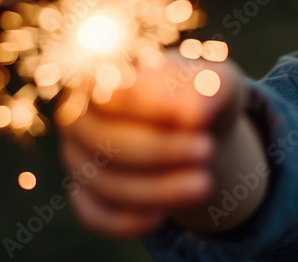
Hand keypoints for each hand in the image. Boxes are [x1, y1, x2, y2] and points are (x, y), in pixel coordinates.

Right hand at [58, 48, 247, 237]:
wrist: (197, 128)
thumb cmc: (201, 95)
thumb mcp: (218, 82)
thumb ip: (210, 88)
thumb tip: (195, 114)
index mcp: (104, 76)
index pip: (111, 91)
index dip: (152, 106)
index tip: (199, 117)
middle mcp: (80, 118)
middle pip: (106, 141)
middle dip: (161, 152)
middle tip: (207, 150)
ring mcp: (79, 158)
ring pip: (105, 182)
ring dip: (157, 189)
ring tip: (203, 184)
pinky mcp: (86, 194)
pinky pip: (95, 215)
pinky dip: (126, 220)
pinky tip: (163, 216)